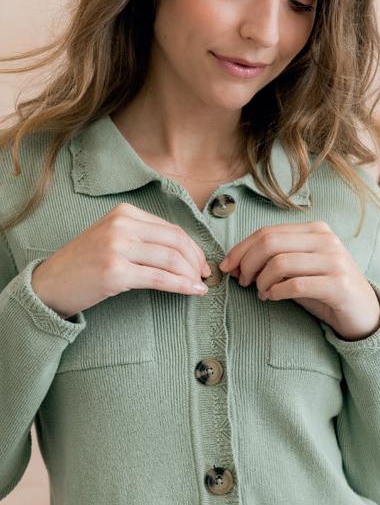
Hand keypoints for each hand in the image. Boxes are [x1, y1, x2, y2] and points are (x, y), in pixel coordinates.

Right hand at [31, 203, 210, 318]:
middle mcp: (121, 225)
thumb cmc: (85, 264)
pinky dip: (181, 285)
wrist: (50, 283)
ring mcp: (117, 247)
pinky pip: (160, 278)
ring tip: (199, 286)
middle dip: (196, 261)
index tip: (201, 263)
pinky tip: (193, 291)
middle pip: (175, 241)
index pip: (171, 228)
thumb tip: (184, 252)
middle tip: (204, 276)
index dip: (193, 247)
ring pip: (171, 259)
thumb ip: (144, 238)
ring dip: (191, 275)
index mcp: (124, 212)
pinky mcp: (116, 271)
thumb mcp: (113, 238)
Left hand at [219, 221, 379, 341]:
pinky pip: (295, 285)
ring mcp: (334, 261)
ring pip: (280, 263)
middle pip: (270, 243)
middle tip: (242, 282)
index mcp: (315, 230)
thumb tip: (236, 263)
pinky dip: (276, 292)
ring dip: (262, 281)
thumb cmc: (324, 288)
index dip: (241, 249)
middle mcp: (326, 240)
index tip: (228, 267)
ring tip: (261, 293)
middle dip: (247, 263)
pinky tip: (273, 298)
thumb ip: (274, 259)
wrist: (363, 312)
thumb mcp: (299, 268)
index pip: (267, 232)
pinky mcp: (338, 285)